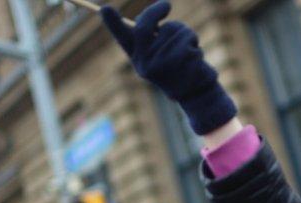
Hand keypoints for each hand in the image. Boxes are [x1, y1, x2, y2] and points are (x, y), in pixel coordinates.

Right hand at [101, 1, 236, 134]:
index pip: (123, 39)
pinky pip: (187, 40)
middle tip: (166, 4)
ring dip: (185, 33)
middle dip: (155, 11)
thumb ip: (152, 39)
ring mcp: (162, 65)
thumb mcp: (160, 56)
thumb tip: (147, 16)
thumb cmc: (178, 69)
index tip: (104, 9)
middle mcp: (146, 64)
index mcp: (138, 59)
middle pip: (144, 27)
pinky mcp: (181, 64)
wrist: (195, 94)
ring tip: (188, 48)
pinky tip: (195, 59)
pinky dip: (194, 44)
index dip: (113, 24)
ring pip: (172, 30)